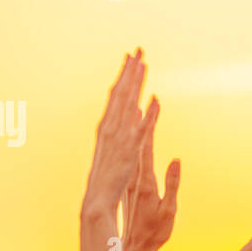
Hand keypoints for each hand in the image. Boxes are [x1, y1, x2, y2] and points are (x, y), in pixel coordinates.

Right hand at [85, 49, 151, 214]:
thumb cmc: (104, 179)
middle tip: (139, 49)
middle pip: (121, 93)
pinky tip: (156, 101)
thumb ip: (118, 129)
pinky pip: (140, 131)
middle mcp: (110, 128)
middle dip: (130, 70)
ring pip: (128, 105)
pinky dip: (148, 115)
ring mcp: (119, 139)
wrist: (95, 202)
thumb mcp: (110, 149)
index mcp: (106, 127)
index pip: (116, 95)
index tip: (131, 57)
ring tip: (145, 63)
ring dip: (136, 84)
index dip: (124, 76)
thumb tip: (129, 111)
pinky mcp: (129, 153)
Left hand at [123, 102, 180, 250]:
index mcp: (143, 179)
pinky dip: (130, 130)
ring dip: (132, 112)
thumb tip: (175, 159)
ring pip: (128, 138)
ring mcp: (129, 174)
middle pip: (133, 133)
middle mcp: (132, 172)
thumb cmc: (154, 232)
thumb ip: (172, 184)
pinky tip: (130, 118)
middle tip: (139, 83)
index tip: (152, 100)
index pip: (144, 144)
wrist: (132, 246)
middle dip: (136, 105)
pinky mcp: (129, 178)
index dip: (147, 122)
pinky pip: (128, 148)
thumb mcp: (169, 211)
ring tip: (134, 90)